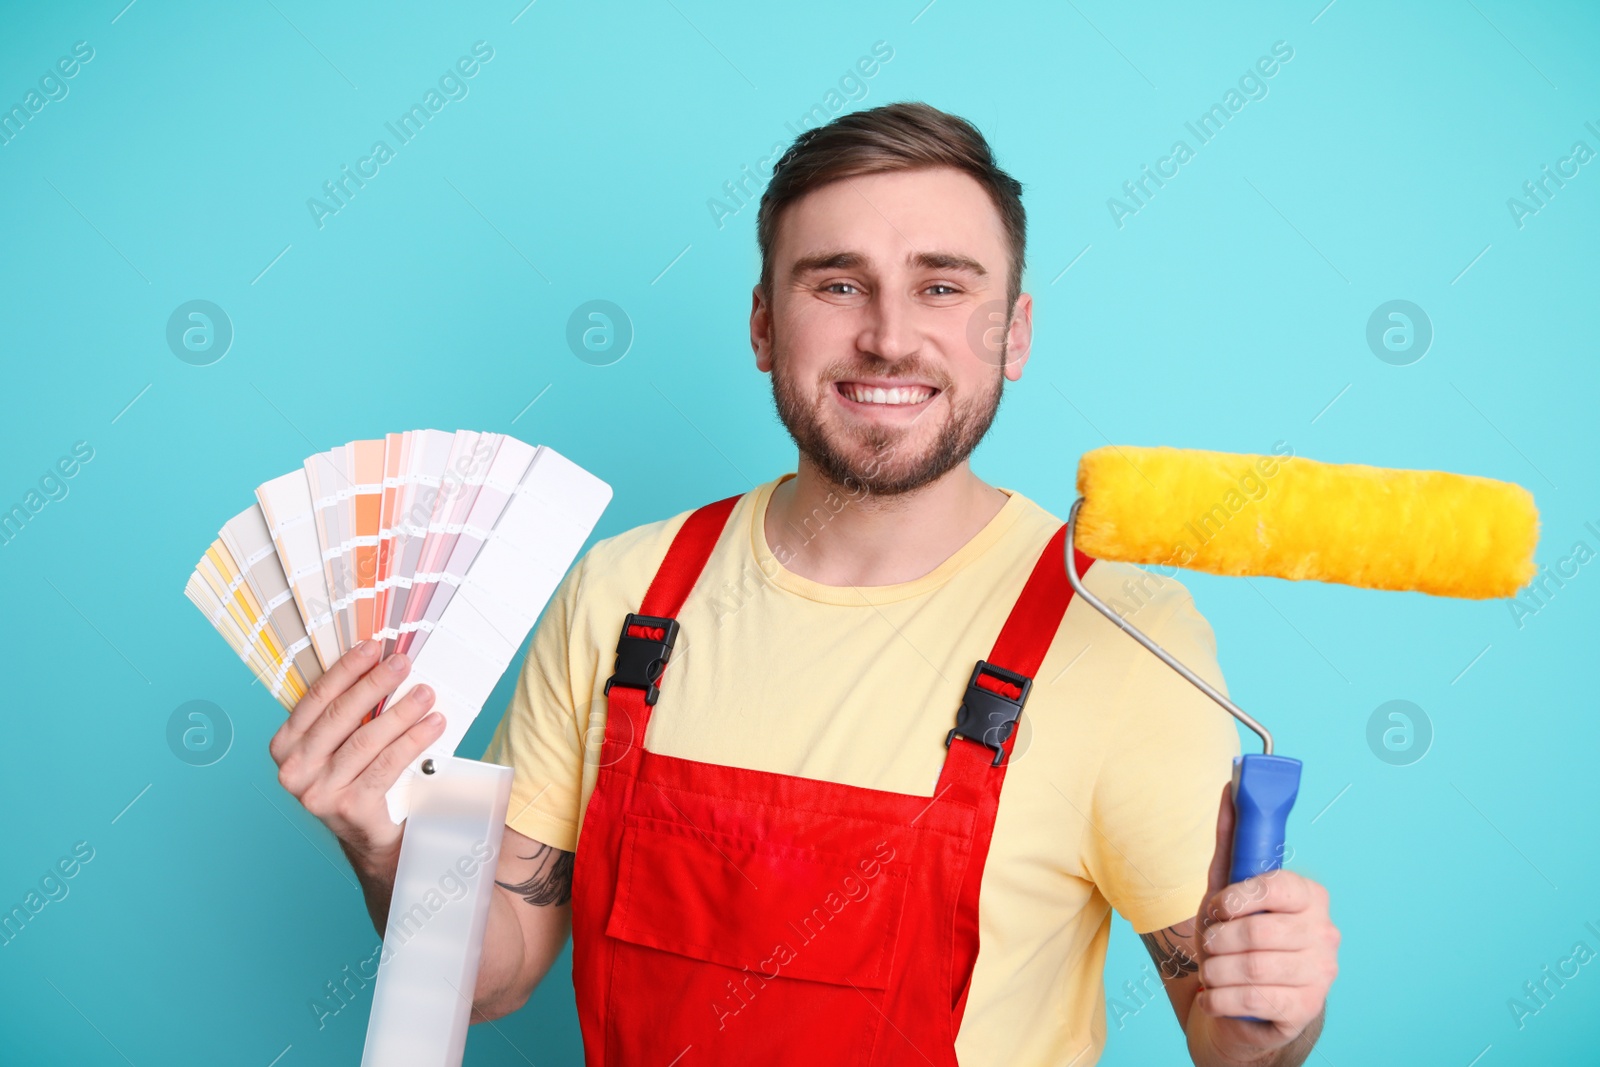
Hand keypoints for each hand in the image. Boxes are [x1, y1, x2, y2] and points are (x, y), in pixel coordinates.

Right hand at [269, 641, 446, 867]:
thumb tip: (377, 663)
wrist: (369, 837)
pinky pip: (387, 765)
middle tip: (402, 663)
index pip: (316, 699)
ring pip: (366, 740)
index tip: (372, 647)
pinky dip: (413, 741)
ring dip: (401, 712)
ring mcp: (318, 793)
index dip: (345, 670)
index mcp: (285, 746)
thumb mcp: (339, 744)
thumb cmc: (355, 778)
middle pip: (340, 716)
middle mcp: (294, 770)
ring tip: (426, 693)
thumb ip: (346, 712)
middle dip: (375, 684)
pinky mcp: (348, 808)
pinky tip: (433, 725)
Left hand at [1193, 783, 1338, 1051]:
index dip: (1240, 898)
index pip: (1280, 886)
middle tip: (1210, 945)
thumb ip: (1231, 843)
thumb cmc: (1233, 940)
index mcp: (1309, 898)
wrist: (1241, 1008)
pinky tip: (1214, 996)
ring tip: (1210, 971)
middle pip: (1259, 931)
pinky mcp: (1304, 1011)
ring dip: (1215, 970)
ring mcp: (1319, 976)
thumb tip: (1229, 788)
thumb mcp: (1226, 890)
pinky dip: (1220, 998)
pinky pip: (1252, 999)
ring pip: (1252, 967)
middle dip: (1219, 940)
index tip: (1219, 908)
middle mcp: (1323, 934)